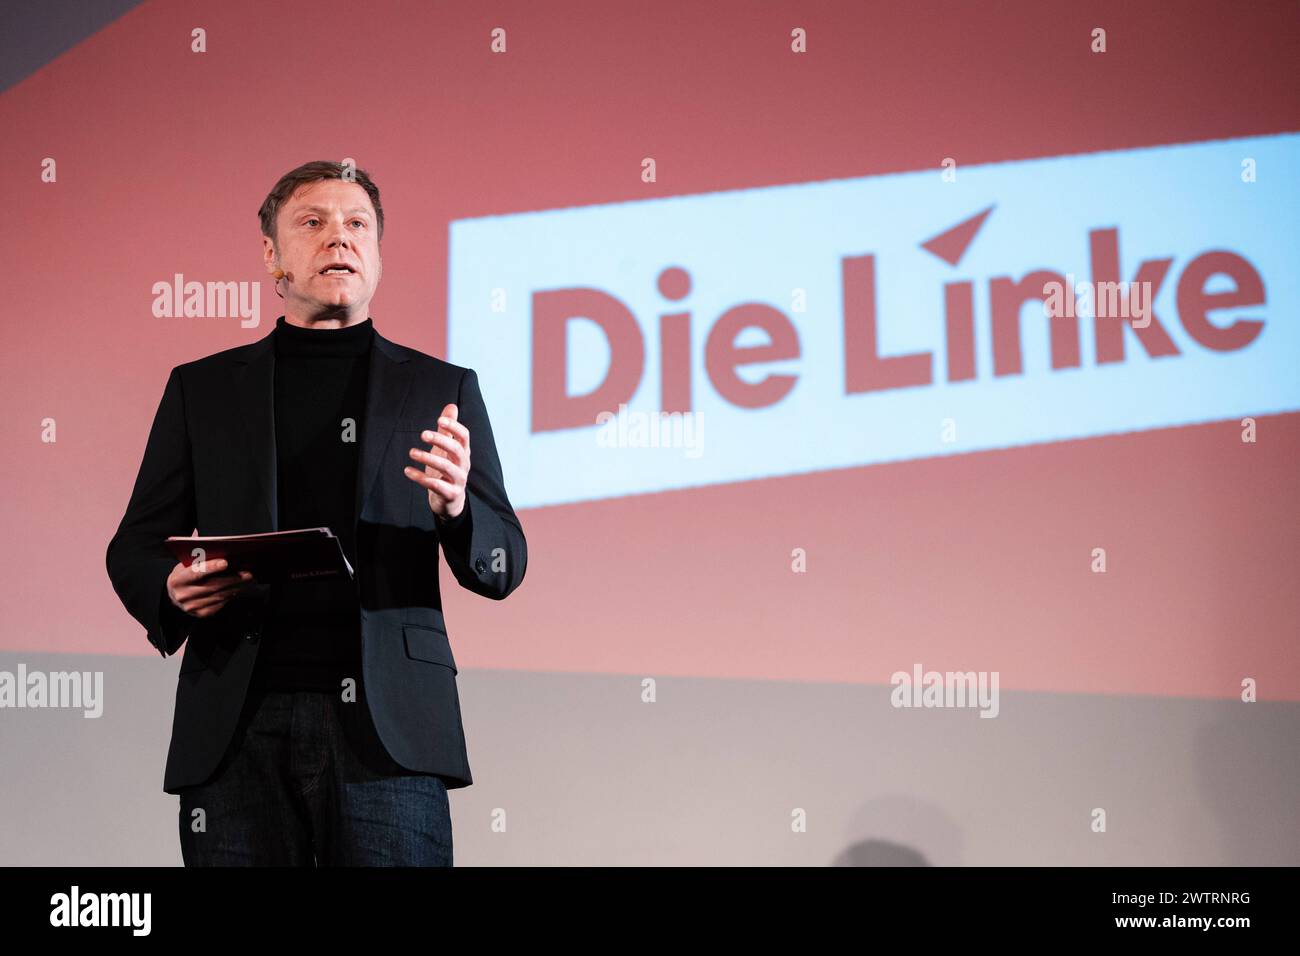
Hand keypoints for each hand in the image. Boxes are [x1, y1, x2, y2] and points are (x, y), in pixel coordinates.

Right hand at [165, 557, 255, 618]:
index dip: (211, 567)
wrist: (175, 594)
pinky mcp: (201, 613)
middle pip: (212, 586)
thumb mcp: (186, 565)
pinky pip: (220, 604)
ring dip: (236, 587)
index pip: (195, 573)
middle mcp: (182, 595)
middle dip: (232, 579)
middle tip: (248, 573)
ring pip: (219, 595)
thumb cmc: (185, 575)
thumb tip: (219, 552)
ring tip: (248, 580)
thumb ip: (199, 559)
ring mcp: (191, 606)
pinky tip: (239, 588)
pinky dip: (232, 595)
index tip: (225, 562)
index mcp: (177, 580)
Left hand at [404, 402, 469, 518]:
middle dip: (440, 440)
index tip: (439, 420)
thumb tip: (451, 406)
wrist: (450, 501)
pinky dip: (420, 477)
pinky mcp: (450, 494)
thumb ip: (448, 429)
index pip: (464, 436)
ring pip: (446, 467)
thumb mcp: (447, 449)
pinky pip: (436, 485)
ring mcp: (459, 480)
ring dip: (428, 458)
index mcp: (463, 453)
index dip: (454, 427)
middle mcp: (464, 465)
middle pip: (457, 450)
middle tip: (423, 434)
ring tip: (412, 452)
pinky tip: (407, 470)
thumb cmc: (447, 471)